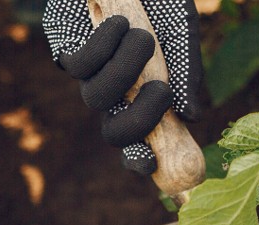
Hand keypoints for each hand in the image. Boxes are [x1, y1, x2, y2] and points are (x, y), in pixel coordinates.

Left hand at [43, 0, 201, 174]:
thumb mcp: (180, 30)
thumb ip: (188, 71)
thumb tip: (193, 116)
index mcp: (142, 95)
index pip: (138, 141)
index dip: (140, 159)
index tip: (151, 165)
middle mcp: (115, 92)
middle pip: (114, 133)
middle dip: (138, 122)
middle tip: (161, 91)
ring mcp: (89, 75)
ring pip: (98, 98)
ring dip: (125, 71)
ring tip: (143, 37)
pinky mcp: (65, 51)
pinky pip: (80, 67)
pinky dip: (103, 48)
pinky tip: (119, 24)